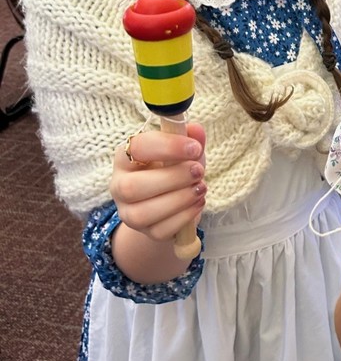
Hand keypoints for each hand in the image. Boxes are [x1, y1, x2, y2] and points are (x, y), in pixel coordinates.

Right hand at [110, 122, 206, 244]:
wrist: (172, 200)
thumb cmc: (175, 168)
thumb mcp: (184, 151)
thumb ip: (190, 139)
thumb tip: (195, 129)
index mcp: (126, 156)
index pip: (137, 148)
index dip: (167, 147)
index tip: (194, 148)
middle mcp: (119, 185)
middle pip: (132, 187)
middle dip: (172, 178)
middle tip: (199, 171)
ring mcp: (128, 212)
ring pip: (143, 213)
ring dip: (179, 200)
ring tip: (201, 188)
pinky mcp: (144, 231)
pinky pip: (160, 230)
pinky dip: (184, 217)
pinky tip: (198, 203)